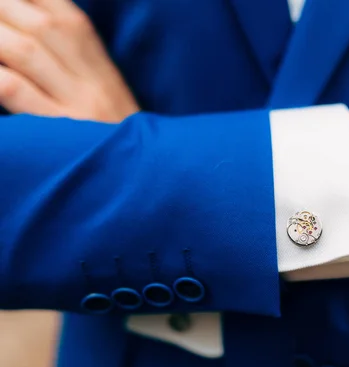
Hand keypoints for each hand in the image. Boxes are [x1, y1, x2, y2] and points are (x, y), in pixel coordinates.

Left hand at [0, 0, 138, 121]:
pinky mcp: (62, 130)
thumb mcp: (98, 85)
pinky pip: (15, 90)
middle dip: (2, 10)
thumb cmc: (110, 131)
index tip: (8, 6)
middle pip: (39, 22)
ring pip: (24, 49)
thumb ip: (67, 53)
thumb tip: (26, 31)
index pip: (60, 10)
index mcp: (99, 59)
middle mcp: (92, 75)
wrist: (141, 173)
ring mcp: (78, 103)